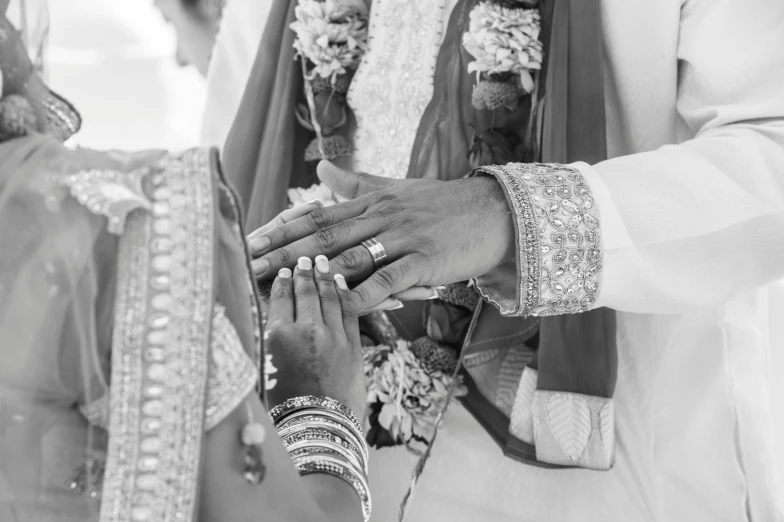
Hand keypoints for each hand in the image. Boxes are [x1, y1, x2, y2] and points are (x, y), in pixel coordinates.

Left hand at [247, 190, 441, 311]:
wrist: (494, 212)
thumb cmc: (443, 203)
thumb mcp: (397, 187)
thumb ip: (356, 183)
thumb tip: (321, 171)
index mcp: (371, 202)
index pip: (317, 215)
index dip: (281, 229)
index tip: (251, 241)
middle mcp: (381, 216)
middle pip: (324, 235)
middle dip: (284, 252)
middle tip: (250, 266)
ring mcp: (404, 238)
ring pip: (351, 254)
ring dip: (315, 272)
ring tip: (284, 286)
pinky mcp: (425, 260)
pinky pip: (389, 277)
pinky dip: (364, 291)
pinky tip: (342, 303)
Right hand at [263, 255, 364, 418]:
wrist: (317, 428)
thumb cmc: (283, 407)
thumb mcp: (262, 372)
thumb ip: (261, 342)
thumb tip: (254, 325)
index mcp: (277, 336)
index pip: (280, 298)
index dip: (282, 282)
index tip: (283, 271)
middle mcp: (305, 330)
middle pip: (305, 291)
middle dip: (304, 271)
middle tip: (303, 258)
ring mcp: (332, 335)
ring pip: (328, 296)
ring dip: (324, 276)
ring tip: (321, 261)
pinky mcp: (352, 344)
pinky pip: (349, 310)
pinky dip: (344, 293)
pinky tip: (340, 281)